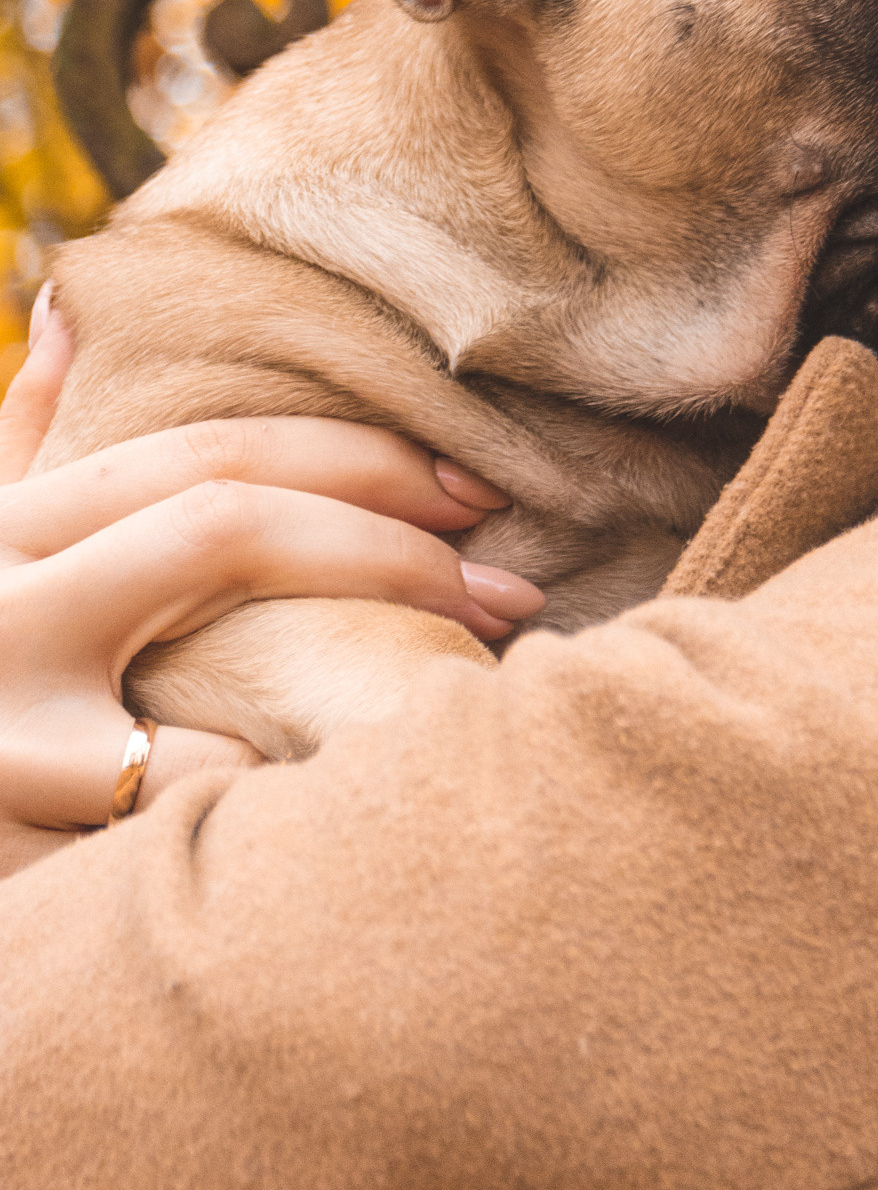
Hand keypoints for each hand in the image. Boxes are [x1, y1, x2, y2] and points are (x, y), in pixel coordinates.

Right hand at [0, 291, 543, 875]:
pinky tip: (371, 851)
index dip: (358, 462)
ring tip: (471, 727)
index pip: (204, 461)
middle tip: (514, 592)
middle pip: (224, 536)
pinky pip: (184, 865)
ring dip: (349, 725)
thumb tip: (74, 308)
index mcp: (2, 536)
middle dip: (390, 554)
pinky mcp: (16, 881)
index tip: (478, 488)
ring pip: (214, 732)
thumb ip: (16, 441)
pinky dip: (272, 852)